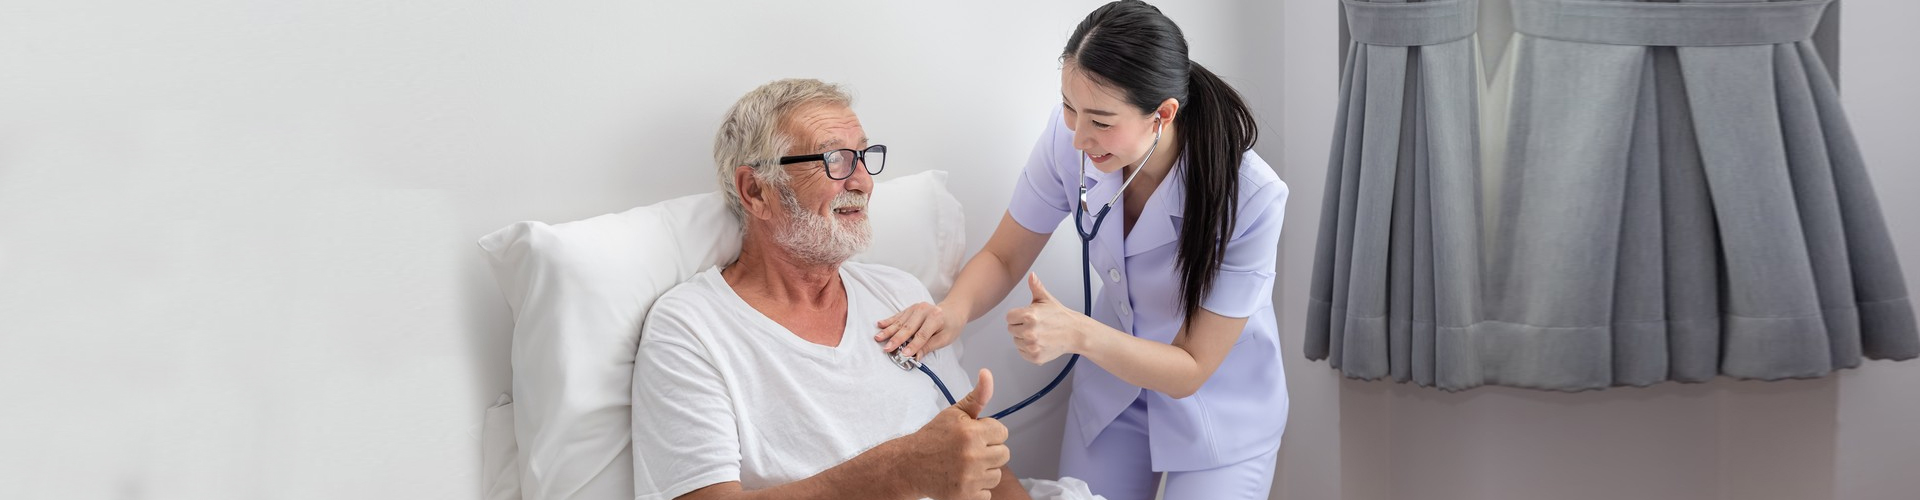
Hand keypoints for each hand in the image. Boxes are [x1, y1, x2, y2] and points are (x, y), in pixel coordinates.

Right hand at [876, 301, 964, 360]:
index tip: (904, 354)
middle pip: (909, 327)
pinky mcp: (910, 309)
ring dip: (888, 331)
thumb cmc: (950, 326)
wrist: (952, 311)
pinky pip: (898, 316)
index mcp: (936, 317)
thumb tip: (915, 356)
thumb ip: (929, 346)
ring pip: (900, 322)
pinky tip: (879, 325)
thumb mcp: (945, 338)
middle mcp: (924, 310)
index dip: (913, 345)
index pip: (922, 334)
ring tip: (878, 338)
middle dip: (897, 339)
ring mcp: (916, 308)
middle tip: (887, 348)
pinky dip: (888, 321)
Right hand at [903, 369, 1008, 499]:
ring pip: (997, 474)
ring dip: (984, 470)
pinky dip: (977, 488)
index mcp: (971, 433)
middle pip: (1004, 454)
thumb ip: (977, 396)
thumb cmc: (933, 437)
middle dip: (989, 450)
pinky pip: (987, 492)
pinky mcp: (966, 496)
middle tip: (969, 450)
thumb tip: (987, 373)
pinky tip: (962, 478)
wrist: (910, 465)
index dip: (989, 432)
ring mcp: (969, 478)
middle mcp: (972, 456)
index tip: (974, 434)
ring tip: (965, 464)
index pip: (1003, 432)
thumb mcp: (954, 413)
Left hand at [1006, 273, 1081, 364]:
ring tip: (1038, 334)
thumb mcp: (1046, 299)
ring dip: (1023, 338)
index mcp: (1029, 315)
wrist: (1075, 332)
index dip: (1017, 316)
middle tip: (1035, 325)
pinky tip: (1039, 343)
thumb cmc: (1060, 316)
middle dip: (1020, 327)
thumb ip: (1036, 287)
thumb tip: (1031, 275)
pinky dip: (1028, 349)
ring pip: (1016, 341)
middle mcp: (1030, 332)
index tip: (1027, 317)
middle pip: (1011, 330)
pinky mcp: (1035, 356)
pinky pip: (1022, 352)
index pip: (1009, 317)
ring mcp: (1032, 345)